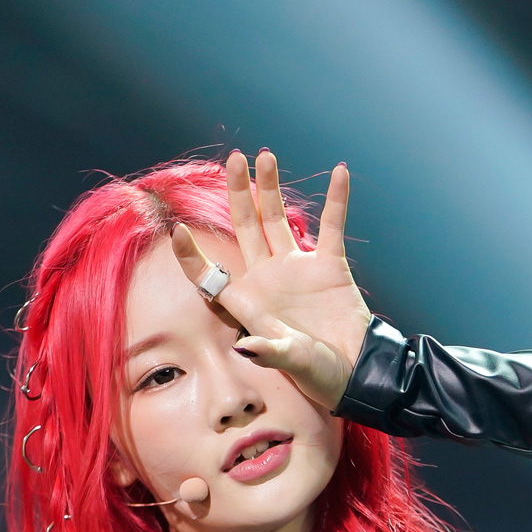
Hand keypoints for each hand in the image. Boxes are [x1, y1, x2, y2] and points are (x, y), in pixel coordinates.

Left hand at [171, 149, 371, 411]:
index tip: (177, 231)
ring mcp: (297, 269)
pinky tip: (338, 171)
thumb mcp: (290, 362)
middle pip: (244, 228)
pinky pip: (332, 226)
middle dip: (238, 194)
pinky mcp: (328, 267)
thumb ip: (268, 351)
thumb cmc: (317, 375)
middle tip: (234, 160)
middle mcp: (267, 279)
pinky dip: (336, 200)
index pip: (211, 275)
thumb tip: (245, 349)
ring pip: (277, 220)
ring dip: (271, 189)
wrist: (354, 374)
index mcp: (248, 303)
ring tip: (265, 157)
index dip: (192, 256)